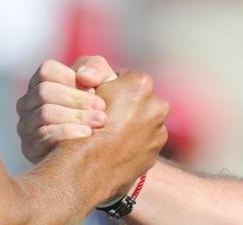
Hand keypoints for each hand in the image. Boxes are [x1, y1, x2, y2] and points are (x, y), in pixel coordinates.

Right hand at [16, 56, 118, 162]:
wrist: (101, 141)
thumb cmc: (98, 103)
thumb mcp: (103, 80)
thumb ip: (96, 68)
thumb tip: (83, 76)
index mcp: (42, 82)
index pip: (46, 71)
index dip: (71, 79)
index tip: (95, 89)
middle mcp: (28, 102)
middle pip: (44, 92)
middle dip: (76, 100)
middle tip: (102, 109)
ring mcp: (26, 125)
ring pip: (44, 113)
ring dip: (75, 116)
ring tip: (99, 121)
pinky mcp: (29, 147)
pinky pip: (44, 136)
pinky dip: (68, 133)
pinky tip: (87, 134)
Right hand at [79, 68, 168, 201]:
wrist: (87, 169)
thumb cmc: (84, 124)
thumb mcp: (86, 88)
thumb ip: (98, 75)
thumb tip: (99, 74)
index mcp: (141, 84)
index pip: (125, 77)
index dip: (110, 88)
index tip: (99, 99)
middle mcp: (157, 105)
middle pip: (139, 100)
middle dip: (126, 106)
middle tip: (104, 118)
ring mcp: (159, 131)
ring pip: (143, 122)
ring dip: (131, 126)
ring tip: (109, 136)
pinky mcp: (155, 153)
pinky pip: (144, 143)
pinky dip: (133, 144)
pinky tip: (115, 150)